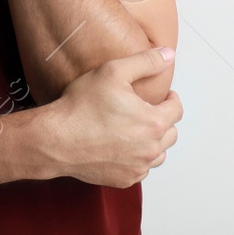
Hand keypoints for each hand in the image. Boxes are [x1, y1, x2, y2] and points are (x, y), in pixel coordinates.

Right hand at [37, 47, 181, 188]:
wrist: (56, 140)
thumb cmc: (82, 107)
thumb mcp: (113, 72)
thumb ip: (146, 62)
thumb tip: (168, 55)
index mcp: (153, 122)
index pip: (177, 110)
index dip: (171, 99)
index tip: (162, 97)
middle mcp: (150, 149)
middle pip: (171, 134)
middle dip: (162, 120)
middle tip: (145, 111)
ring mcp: (137, 167)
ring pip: (158, 154)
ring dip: (152, 141)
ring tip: (135, 129)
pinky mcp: (124, 179)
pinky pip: (140, 170)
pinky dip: (137, 158)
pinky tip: (121, 146)